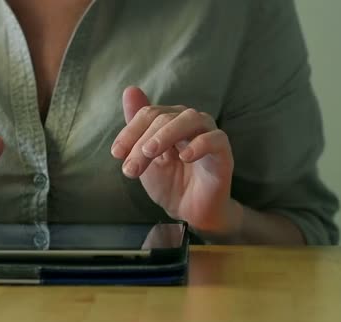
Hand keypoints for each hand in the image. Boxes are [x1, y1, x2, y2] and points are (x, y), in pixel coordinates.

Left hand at [112, 87, 237, 233]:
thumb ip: (137, 127)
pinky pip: (215, 139)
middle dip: (142, 141)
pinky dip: (199, 145)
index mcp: (171, 120)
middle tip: (131, 168)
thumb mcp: (145, 158)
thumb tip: (130, 89)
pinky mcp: (223, 152)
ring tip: (150, 153)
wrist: (191, 212)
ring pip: (190, 119)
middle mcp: (190, 122)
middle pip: (165, 117)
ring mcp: (209, 134)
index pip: (149, 114)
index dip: (130, 131)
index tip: (116, 154)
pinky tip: (185, 157)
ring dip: (166, 135)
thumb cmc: (170, 183)